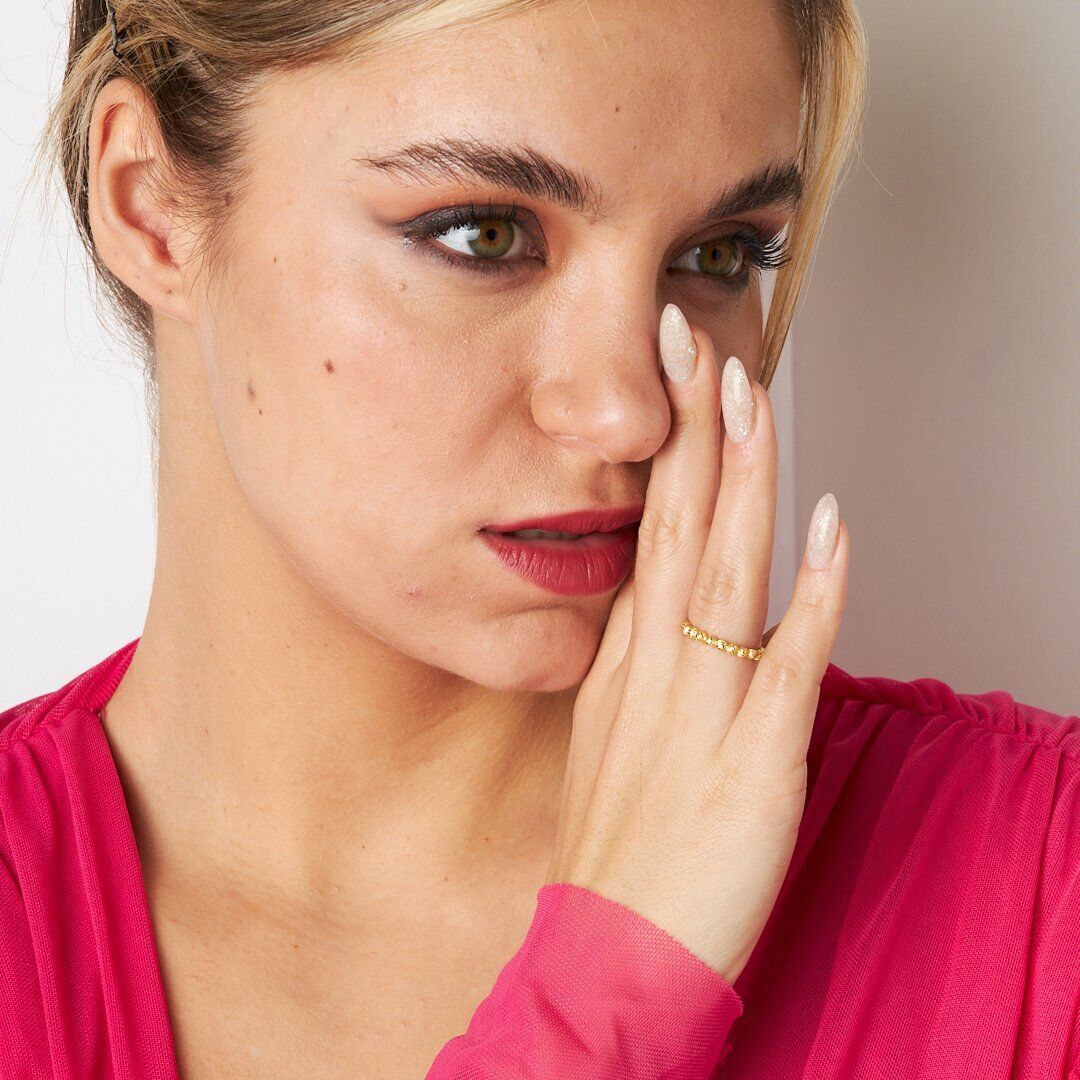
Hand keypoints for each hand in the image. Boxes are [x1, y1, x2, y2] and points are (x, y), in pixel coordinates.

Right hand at [543, 305, 848, 985]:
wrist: (608, 955)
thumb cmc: (614, 849)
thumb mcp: (606, 738)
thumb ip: (636, 664)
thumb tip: (660, 602)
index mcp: (624, 664)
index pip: (649, 534)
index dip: (666, 453)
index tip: (676, 381)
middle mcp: (657, 672)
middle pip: (678, 531)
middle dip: (691, 431)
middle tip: (695, 342)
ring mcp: (703, 713)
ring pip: (726, 575)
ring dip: (742, 480)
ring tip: (750, 396)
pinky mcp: (753, 764)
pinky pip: (787, 666)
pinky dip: (812, 594)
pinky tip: (828, 526)